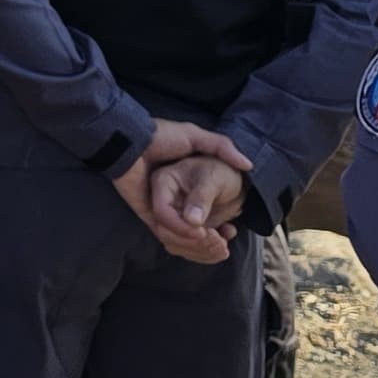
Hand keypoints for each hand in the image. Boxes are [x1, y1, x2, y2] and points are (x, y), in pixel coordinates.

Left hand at [111, 119, 251, 261]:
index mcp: (181, 187)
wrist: (130, 138)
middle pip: (194, 231)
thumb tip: (248, 165)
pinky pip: (166, 234)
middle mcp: (171, 200)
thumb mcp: (195, 137)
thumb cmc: (160, 135)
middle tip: (225, 242)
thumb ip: (221, 147)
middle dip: (211, 240)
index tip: (231, 230)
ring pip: (182, 236)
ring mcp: (158, 209)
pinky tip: (202, 235)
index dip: (219, 224)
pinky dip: (184, 237)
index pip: (202, 215)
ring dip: (201, 242)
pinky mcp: (146, 214)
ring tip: (218, 241)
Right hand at [147, 156, 249, 263]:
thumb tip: (192, 221)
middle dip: (194, 243)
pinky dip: (209, 251)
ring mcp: (174, 217)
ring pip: (177, 245)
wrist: (233, 179)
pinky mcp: (186, 230)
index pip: (161, 211)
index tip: (203, 233)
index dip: (180, 227)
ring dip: (202, 251)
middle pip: (166, 232)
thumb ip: (202, 197)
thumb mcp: (214, 179)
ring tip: (225, 245)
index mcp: (163, 182)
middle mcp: (164, 202)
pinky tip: (227, 237)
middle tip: (220, 242)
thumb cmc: (222, 171)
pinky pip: (189, 249)